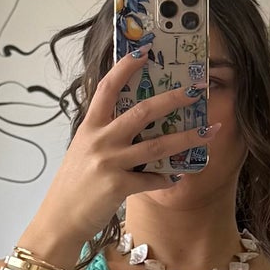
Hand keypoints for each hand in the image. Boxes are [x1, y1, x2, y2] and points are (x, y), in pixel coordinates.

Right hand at [24, 48, 212, 257]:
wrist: (59, 220)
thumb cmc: (72, 186)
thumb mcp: (82, 151)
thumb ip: (103, 135)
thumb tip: (134, 124)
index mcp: (90, 127)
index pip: (108, 87)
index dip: (126, 67)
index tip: (145, 50)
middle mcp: (100, 140)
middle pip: (141, 111)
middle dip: (172, 98)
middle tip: (195, 89)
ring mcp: (109, 163)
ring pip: (156, 145)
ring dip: (187, 138)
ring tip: (210, 131)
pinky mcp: (118, 186)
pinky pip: (152, 179)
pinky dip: (166, 178)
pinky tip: (177, 177)